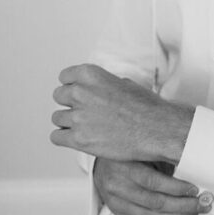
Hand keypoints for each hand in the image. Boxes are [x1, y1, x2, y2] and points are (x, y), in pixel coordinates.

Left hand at [50, 63, 192, 163]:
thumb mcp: (123, 83)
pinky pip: (56, 137)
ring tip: (84, 126)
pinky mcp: (79, 139)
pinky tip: (78, 138)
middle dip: (69, 103)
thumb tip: (94, 90)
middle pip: (58, 96)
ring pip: (57, 118)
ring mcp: (78, 117)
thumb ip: (102, 85)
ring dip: (68, 122)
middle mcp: (80, 93)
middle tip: (83, 111)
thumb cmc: (146, 107)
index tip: (77, 92)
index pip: (64, 76)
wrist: (157, 130)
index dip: (72, 85)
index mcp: (91, 75)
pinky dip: (65, 138)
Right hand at [93, 157, 212, 214]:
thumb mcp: (143, 148)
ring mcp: (114, 202)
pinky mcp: (117, 213)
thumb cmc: (131, 151)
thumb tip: (194, 166)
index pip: (153, 182)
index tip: (196, 189)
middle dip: (183, 205)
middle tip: (203, 204)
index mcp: (122, 165)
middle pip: (154, 202)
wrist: (102, 161)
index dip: (176, 188)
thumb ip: (162, 156)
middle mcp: (115, 186)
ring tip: (195, 211)